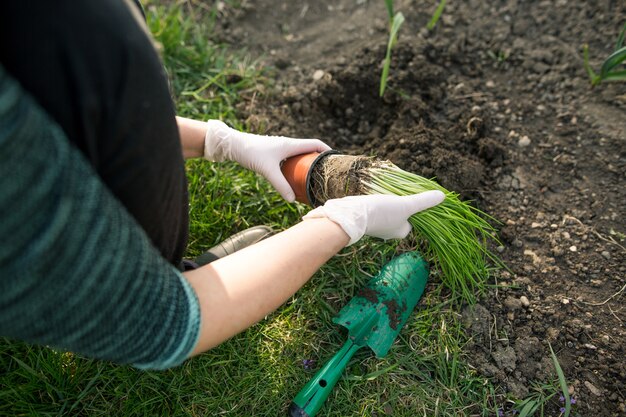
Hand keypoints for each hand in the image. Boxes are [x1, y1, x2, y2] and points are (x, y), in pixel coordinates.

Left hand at [204, 120, 330, 201]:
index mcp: (291, 144)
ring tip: (313, 177)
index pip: (315, 144)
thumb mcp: (268, 170)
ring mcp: (281, 149)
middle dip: (319, 160)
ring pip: (300, 155)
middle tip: (326, 173)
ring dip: (308, 164)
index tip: (336, 160)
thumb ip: (280, 185)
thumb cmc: (251, 153)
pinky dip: (297, 167)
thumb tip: (292, 200)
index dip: (327, 151)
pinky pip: (291, 159)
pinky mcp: (273, 154)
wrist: (233, 145)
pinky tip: (294, 178)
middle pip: (310, 150)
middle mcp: (288, 145)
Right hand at [302, 192, 445, 245]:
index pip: (412, 221)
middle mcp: (389, 232)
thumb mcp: (406, 205)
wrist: (352, 215)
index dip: (414, 209)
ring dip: (387, 204)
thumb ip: (423, 201)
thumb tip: (442, 196)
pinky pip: (375, 211)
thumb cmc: (382, 213)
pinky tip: (374, 197)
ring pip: (387, 213)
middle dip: (400, 206)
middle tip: (399, 194)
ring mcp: (376, 226)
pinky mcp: (365, 220)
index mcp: (401, 232)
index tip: (412, 198)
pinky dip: (376, 205)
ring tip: (386, 194)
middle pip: (400, 217)